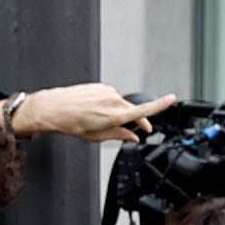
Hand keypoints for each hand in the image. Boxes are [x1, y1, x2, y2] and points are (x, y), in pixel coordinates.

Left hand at [10, 84, 172, 142]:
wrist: (52, 108)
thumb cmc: (70, 123)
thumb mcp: (96, 136)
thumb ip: (119, 135)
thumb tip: (132, 138)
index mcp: (115, 115)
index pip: (144, 110)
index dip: (160, 105)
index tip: (172, 99)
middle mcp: (113, 100)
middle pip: (133, 110)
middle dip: (136, 120)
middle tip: (137, 131)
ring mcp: (107, 91)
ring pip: (120, 104)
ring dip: (117, 113)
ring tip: (99, 121)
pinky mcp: (100, 86)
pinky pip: (109, 97)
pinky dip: (107, 105)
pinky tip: (93, 111)